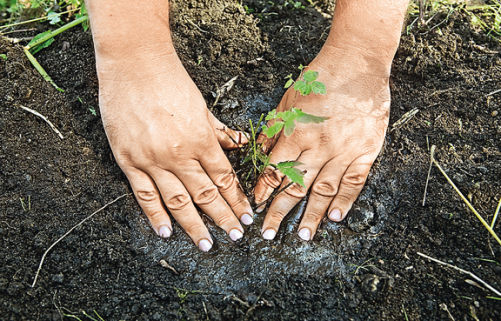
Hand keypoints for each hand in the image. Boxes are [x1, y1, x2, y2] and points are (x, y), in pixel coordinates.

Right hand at [97, 51, 252, 250]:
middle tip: (236, 236)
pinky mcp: (129, 161)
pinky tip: (166, 232)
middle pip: (207, 195)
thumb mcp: (202, 105)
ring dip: (195, 226)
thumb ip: (219, 131)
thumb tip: (240, 142)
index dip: (238, 200)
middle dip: (224, 218)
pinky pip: (144, 194)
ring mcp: (153, 160)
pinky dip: (155, 215)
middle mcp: (180, 155)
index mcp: (201, 140)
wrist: (133, 65)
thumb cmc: (170, 81)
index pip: (225, 178)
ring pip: (179, 201)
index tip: (247, 215)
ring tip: (207, 244)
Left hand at [254, 46, 390, 240]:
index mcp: (296, 132)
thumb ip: (273, 130)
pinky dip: (345, 200)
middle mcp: (318, 146)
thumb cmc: (319, 78)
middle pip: (296, 186)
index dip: (263, 191)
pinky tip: (336, 217)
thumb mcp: (287, 100)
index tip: (255, 207)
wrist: (357, 63)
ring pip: (324, 189)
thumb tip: (257, 153)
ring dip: (312, 215)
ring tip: (303, 235)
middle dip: (280, 212)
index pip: (275, 169)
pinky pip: (354, 180)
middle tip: (270, 234)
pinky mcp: (366, 150)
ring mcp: (344, 150)